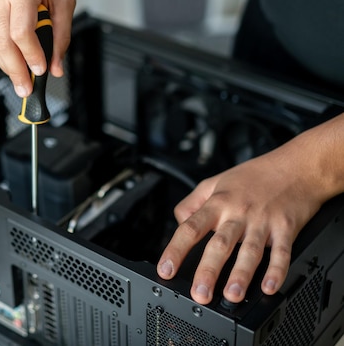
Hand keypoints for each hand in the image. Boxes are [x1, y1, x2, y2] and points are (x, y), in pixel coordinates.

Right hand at [0, 0, 75, 96]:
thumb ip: (62, 34)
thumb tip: (56, 65)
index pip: (21, 34)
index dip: (31, 57)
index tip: (41, 70)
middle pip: (1, 43)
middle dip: (14, 71)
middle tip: (25, 89)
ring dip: (5, 64)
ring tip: (19, 79)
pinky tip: (11, 58)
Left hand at [156, 131, 337, 304]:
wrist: (295, 167)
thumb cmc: (255, 176)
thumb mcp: (215, 182)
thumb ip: (193, 202)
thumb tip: (179, 222)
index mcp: (218, 203)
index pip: (190, 228)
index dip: (176, 250)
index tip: (166, 270)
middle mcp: (238, 214)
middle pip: (219, 245)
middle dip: (208, 271)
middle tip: (200, 294)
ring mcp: (263, 222)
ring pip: (249, 251)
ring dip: (240, 275)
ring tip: (231, 296)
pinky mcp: (286, 228)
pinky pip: (281, 252)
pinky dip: (276, 271)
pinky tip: (269, 287)